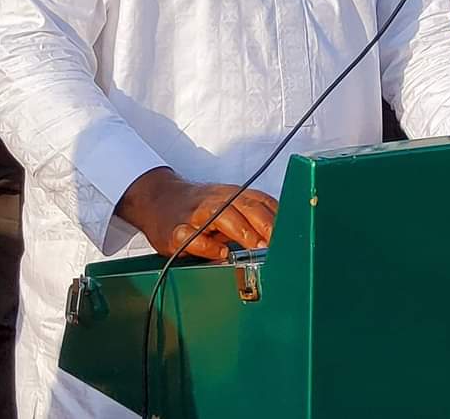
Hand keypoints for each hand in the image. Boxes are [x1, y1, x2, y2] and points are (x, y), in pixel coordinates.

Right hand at [116, 168, 277, 260]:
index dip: (277, 215)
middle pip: (245, 206)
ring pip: (221, 215)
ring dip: (242, 231)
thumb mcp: (227, 205)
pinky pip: (192, 237)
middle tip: (280, 243)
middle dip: (265, 224)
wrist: (156, 198)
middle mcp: (216, 200)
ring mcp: (195, 214)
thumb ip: (250, 217)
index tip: (293, 231)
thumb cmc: (199, 206)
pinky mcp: (176, 230)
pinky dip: (207, 246)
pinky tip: (220, 254)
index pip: (259, 200)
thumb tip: (282, 235)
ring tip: (257, 247)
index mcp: (232, 194)